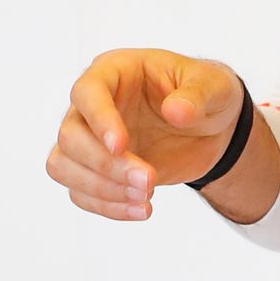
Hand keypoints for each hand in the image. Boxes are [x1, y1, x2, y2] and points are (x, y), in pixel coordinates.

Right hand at [46, 49, 244, 220]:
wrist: (211, 129)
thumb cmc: (206, 94)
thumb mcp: (216, 86)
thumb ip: (198, 95)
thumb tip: (176, 111)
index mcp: (115, 71)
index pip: (87, 91)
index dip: (99, 120)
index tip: (121, 146)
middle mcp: (92, 104)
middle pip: (70, 135)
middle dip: (105, 165)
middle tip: (149, 180)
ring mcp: (89, 138)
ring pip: (63, 165)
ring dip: (100, 189)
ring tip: (145, 198)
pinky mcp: (95, 169)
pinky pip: (80, 192)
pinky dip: (107, 206)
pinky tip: (142, 210)